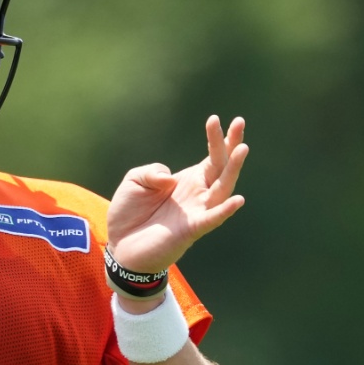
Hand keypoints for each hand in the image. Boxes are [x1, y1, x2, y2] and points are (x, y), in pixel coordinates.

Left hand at [106, 115, 248, 274]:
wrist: (121, 246)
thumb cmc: (131, 213)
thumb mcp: (135, 180)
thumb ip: (152, 172)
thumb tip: (171, 179)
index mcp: (188, 180)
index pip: (211, 157)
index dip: (218, 139)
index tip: (221, 118)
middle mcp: (198, 194)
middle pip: (221, 166)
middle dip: (231, 145)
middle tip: (239, 122)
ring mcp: (197, 211)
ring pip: (222, 188)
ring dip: (233, 169)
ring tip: (242, 149)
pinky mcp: (191, 230)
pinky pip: (212, 219)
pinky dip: (224, 210)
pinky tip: (237, 199)